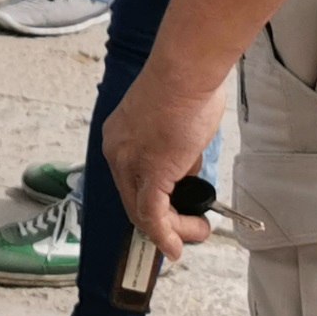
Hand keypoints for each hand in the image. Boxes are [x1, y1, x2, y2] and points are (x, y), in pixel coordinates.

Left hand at [100, 65, 225, 265]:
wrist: (185, 70)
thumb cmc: (185, 83)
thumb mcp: (172, 121)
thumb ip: (175, 148)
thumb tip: (188, 168)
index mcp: (119, 136)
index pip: (129, 181)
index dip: (151, 203)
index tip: (171, 214)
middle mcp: (117, 151)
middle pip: (133, 201)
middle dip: (163, 222)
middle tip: (190, 227)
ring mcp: (132, 162)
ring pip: (144, 213)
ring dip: (174, 229)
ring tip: (198, 229)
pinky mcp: (152, 170)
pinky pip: (153, 214)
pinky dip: (165, 235)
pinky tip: (178, 246)